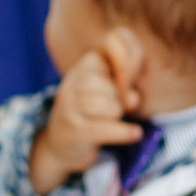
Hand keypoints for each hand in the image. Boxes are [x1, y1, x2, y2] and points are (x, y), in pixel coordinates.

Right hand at [28, 29, 145, 195]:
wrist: (59, 144)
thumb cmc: (91, 112)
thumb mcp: (107, 91)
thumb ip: (125, 85)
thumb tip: (133, 98)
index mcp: (82, 68)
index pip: (113, 51)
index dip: (127, 69)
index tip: (126, 85)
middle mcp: (72, 85)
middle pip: (107, 84)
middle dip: (118, 97)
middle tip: (114, 107)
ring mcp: (70, 108)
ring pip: (107, 105)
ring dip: (117, 113)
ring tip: (114, 118)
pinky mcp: (74, 131)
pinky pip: (105, 129)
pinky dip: (124, 132)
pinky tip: (135, 133)